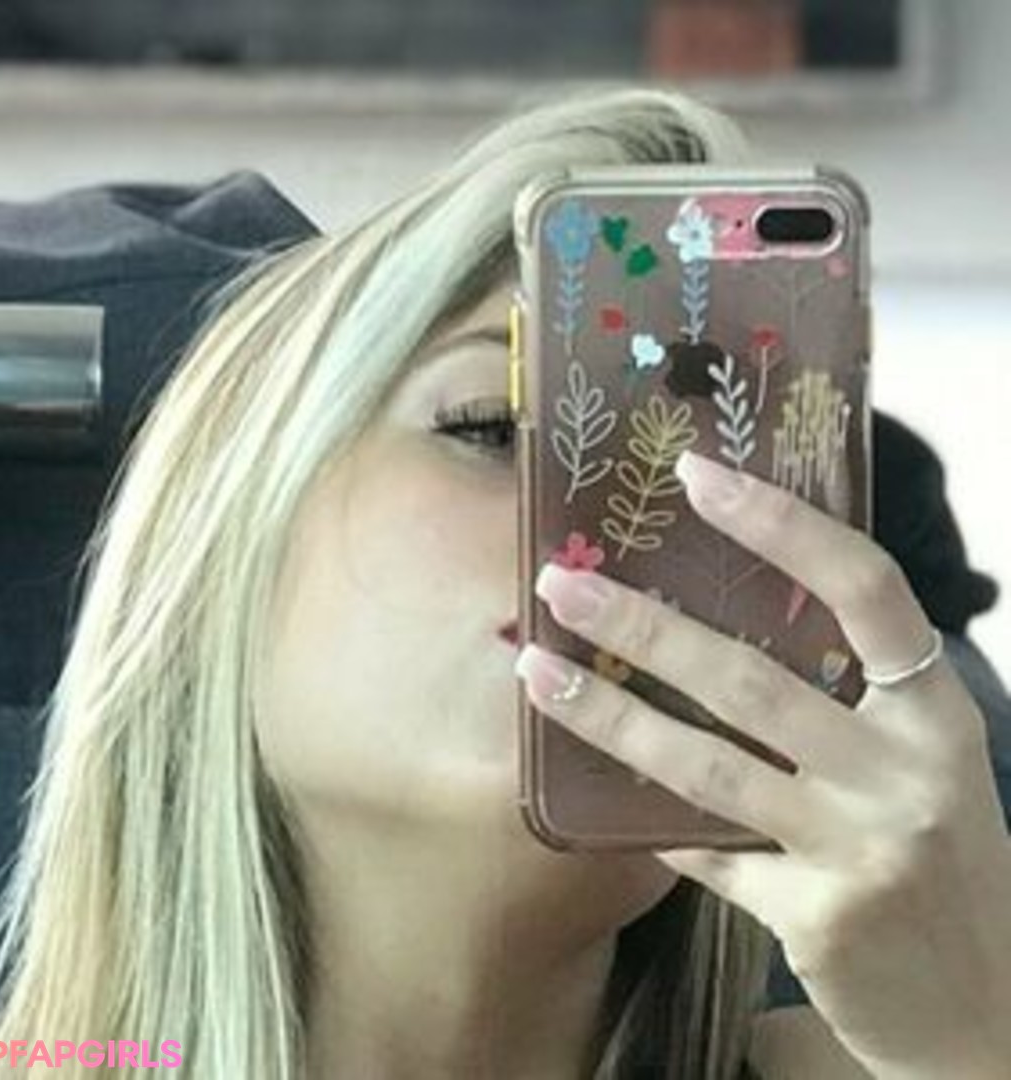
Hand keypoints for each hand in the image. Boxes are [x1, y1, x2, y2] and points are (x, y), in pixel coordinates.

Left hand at [515, 450, 1010, 1079]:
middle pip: (751, 679)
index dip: (783, 525)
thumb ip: (843, 696)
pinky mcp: (818, 916)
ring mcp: (863, 847)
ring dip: (607, 715)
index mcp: (937, 708)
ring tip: (533, 670)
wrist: (986, 1005)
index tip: (698, 476)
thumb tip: (706, 626)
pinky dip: (646, 817)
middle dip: (643, 626)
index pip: (866, 589)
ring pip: (705, 765)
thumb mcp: (918, 758)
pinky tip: (588, 789)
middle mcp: (908, 770)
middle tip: (560, 582)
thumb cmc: (938, 852)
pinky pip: (704, 850)